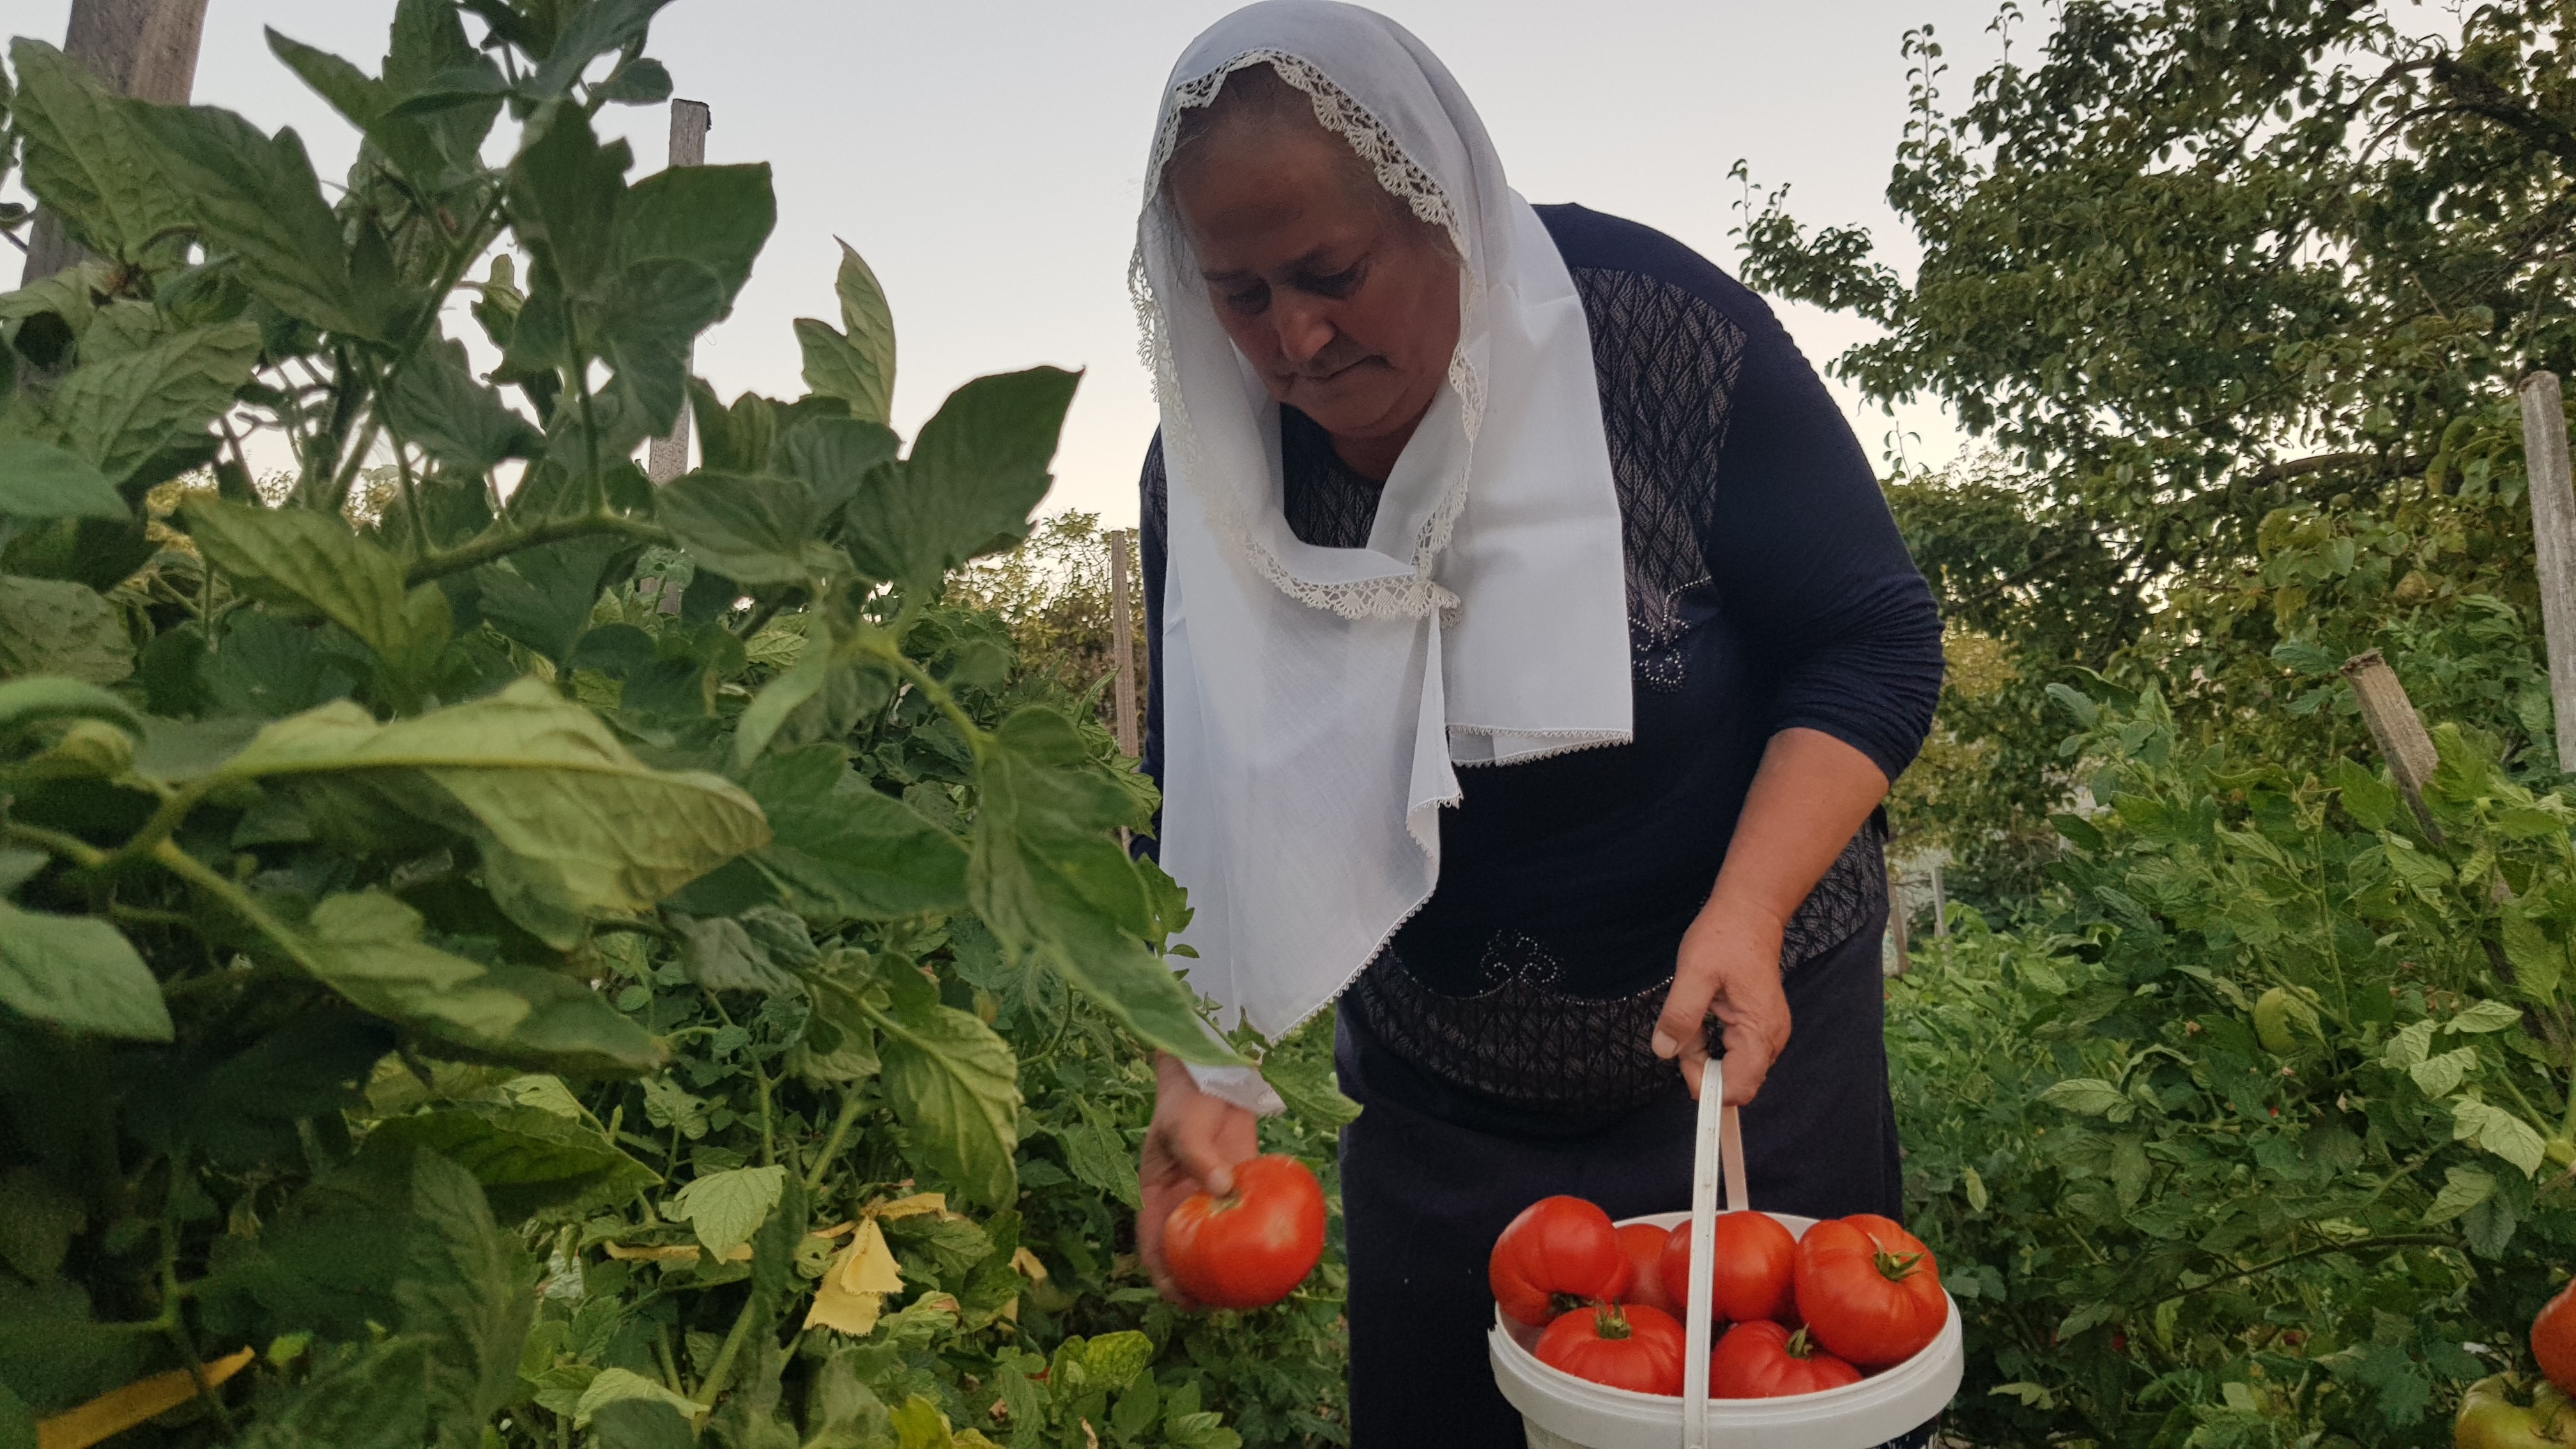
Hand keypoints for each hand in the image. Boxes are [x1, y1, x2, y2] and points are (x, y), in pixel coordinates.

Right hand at [1138, 1051, 1260, 1306]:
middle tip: (1221, 1304)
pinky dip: (1254, 1230)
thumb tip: (1222, 1189)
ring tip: (1248, 1289)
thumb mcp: (1182, 1130)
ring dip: (1227, 1262)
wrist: (1211, 1071)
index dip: (1163, 1276)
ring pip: (1216, 1237)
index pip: (1153, 1245)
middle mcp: (1181, 1201)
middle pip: (1186, 1251)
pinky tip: (1273, 1249)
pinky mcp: (1238, 1180)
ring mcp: (1210, 1193)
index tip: (1180, 1298)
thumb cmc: (1184, 1102)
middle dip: (1197, 1281)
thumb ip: (1200, 1159)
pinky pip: (1246, 1211)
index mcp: (1155, 1196)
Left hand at [1652, 896, 1791, 1105]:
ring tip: (1696, 1010)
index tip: (1682, 1060)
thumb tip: (1664, 1051)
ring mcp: (1768, 1034)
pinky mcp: (1760, 1027)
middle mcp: (1771, 1039)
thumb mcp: (1693, 973)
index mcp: (1759, 1030)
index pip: (1738, 1088)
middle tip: (1684, 1026)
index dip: (1706, 1086)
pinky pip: (1733, 1051)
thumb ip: (1680, 1015)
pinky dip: (1711, 1040)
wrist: (1750, 913)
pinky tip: (1704, 1012)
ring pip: (1730, 1067)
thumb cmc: (1726, 937)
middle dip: (1700, 1064)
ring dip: (1703, 1051)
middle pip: (1733, 1082)